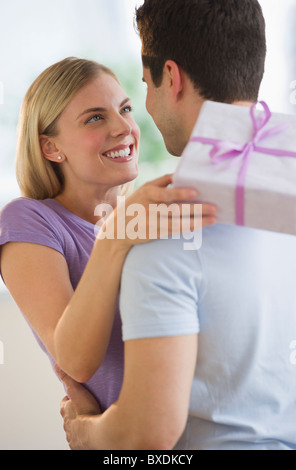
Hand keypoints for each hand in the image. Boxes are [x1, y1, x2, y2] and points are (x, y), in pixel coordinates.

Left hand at [57, 367, 100, 449]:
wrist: (94, 433)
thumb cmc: (86, 411)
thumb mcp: (76, 390)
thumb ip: (67, 378)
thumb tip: (56, 366)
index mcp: (64, 410)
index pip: (65, 401)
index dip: (71, 398)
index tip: (78, 396)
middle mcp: (65, 424)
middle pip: (69, 415)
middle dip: (75, 411)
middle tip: (86, 407)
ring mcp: (71, 435)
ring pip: (74, 427)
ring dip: (80, 424)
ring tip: (90, 419)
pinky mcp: (78, 444)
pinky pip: (80, 439)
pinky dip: (84, 435)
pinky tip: (91, 431)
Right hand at [98, 174, 216, 246]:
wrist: (118, 229)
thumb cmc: (137, 204)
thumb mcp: (144, 190)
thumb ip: (162, 182)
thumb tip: (183, 173)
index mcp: (147, 192)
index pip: (164, 192)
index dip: (179, 192)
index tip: (195, 191)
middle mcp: (148, 208)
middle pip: (175, 208)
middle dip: (196, 208)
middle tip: (213, 206)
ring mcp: (152, 222)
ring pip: (178, 222)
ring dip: (197, 220)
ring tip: (213, 218)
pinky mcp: (155, 233)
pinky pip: (175, 230)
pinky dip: (189, 227)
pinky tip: (201, 225)